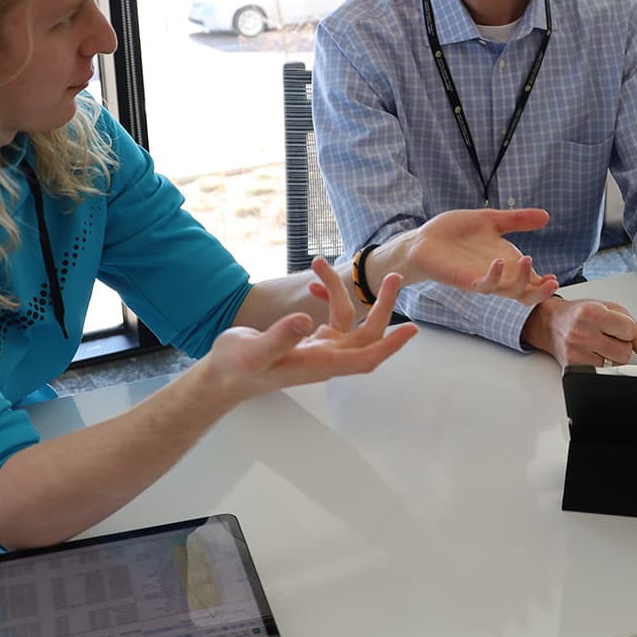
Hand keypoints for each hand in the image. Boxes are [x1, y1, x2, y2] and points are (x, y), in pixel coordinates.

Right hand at [203, 257, 418, 402]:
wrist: (224, 375)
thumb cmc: (236, 368)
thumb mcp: (252, 352)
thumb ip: (279, 338)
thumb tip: (304, 320)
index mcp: (320, 364)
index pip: (365, 358)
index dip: (390, 345)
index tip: (412, 329)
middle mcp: (327, 358)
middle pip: (367, 334)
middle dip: (382, 306)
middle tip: (392, 277)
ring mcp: (320, 349)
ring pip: (348, 319)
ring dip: (340, 291)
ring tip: (318, 262)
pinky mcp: (311, 340)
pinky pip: (332, 317)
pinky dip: (327, 298)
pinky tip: (313, 283)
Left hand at [382, 208, 559, 305]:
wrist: (424, 239)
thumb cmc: (455, 232)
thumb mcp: (490, 220)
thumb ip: (517, 220)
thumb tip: (546, 215)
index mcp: (507, 264)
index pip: (531, 282)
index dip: (544, 285)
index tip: (552, 278)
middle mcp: (498, 276)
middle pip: (525, 295)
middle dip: (540, 293)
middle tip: (552, 282)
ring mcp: (482, 279)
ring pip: (508, 292)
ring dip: (522, 280)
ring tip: (528, 260)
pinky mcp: (465, 280)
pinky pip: (483, 286)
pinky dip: (494, 276)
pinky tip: (499, 262)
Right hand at [525, 296, 636, 367]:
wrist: (552, 323)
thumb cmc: (581, 313)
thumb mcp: (611, 310)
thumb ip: (635, 331)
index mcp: (592, 312)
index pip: (629, 331)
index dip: (628, 331)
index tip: (619, 328)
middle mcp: (581, 332)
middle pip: (624, 352)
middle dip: (623, 346)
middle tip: (610, 337)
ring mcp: (575, 351)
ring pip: (614, 365)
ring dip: (613, 356)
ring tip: (601, 344)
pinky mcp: (572, 366)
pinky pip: (601, 372)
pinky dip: (602, 364)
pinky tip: (592, 353)